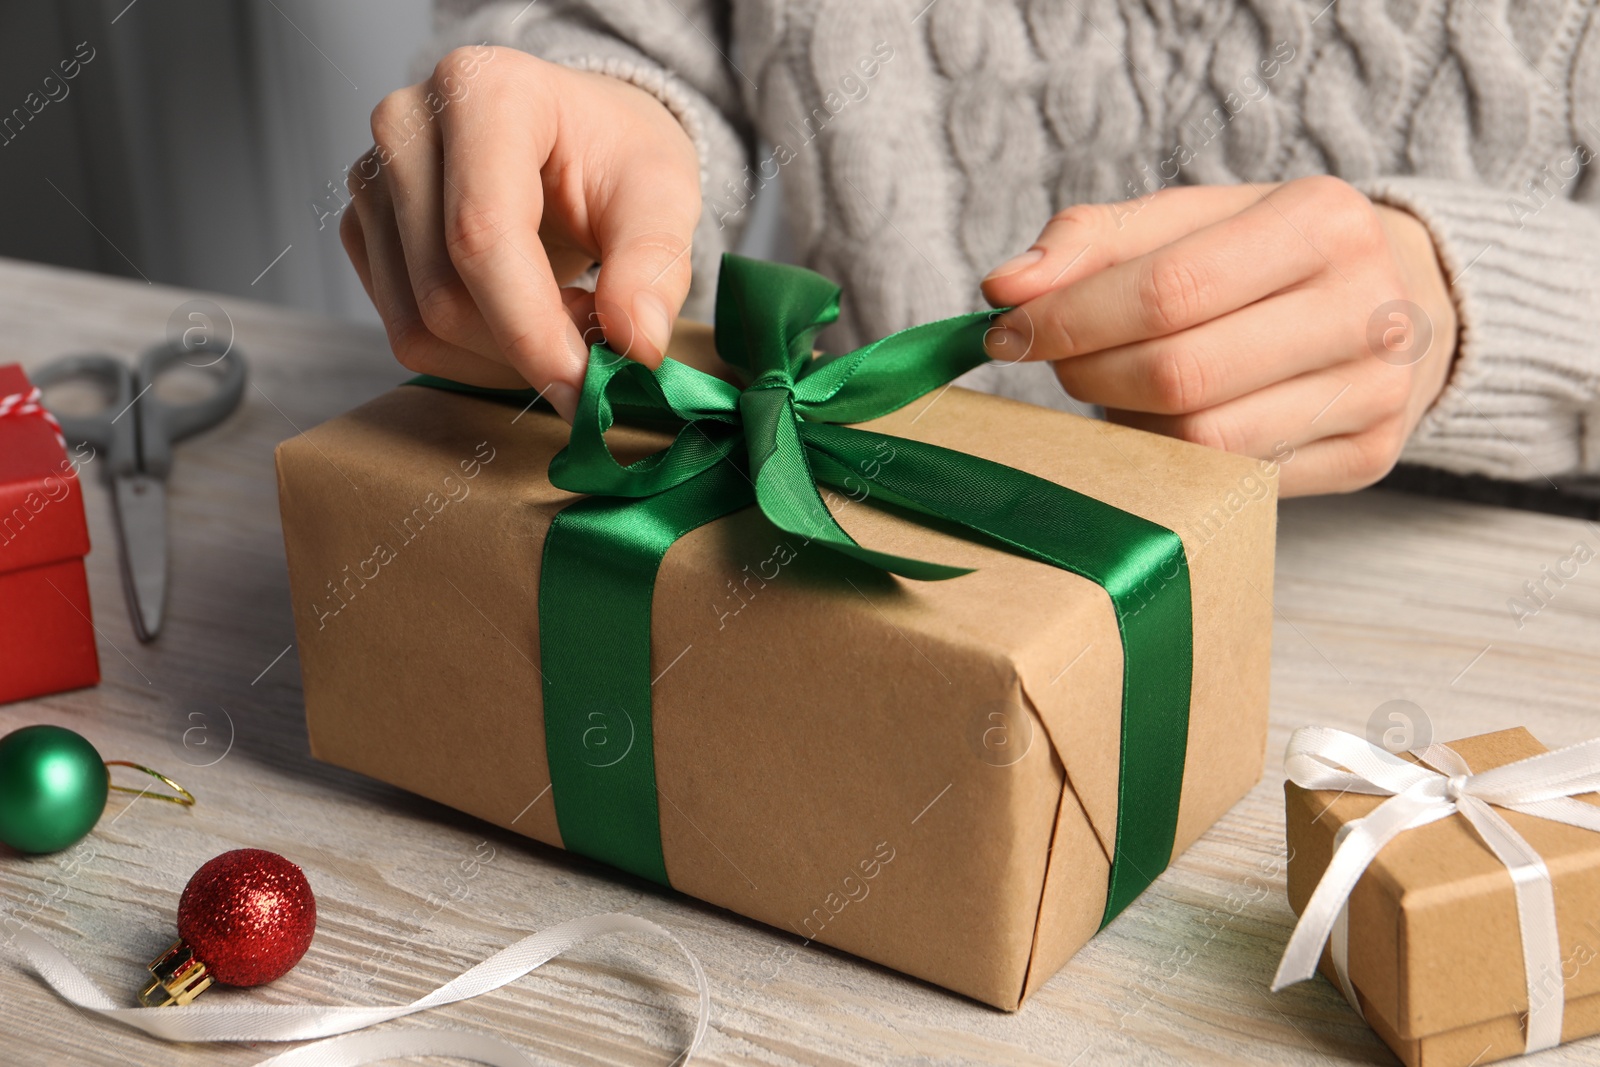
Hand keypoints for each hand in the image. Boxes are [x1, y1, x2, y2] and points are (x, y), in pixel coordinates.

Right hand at [340, 46, 700, 419]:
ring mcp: (372, 179)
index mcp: (483, 90)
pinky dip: (473, 355)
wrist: (577, 136)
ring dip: (502, 359)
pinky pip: (406, 333)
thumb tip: (635, 345)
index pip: (481, 234)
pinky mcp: (364, 230)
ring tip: (565, 321)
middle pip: (443, 293)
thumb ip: (655, 268)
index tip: (586, 387)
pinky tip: (522, 319)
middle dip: (528, 348)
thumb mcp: (663, 196)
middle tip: (596, 344)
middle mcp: (407, 124)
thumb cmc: (616, 156)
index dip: (531, 328)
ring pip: (417, 327)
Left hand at [980, 177, 1457, 495]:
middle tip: (1064, 362)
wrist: (1405, 295)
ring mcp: (1378, 393)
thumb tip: (1003, 286)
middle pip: (1179, 374)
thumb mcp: (1191, 220)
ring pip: (1203, 442)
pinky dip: (1179, 458)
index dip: (1071, 319)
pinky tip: (1175, 421)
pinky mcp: (1371, 457)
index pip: (1167, 291)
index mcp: (1323, 220)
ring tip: (1124, 386)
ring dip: (1131, 421)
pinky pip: (1236, 480)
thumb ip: (1092, 241)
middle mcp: (1368, 309)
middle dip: (1091, 373)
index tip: (1009, 329)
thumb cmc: (1269, 255)